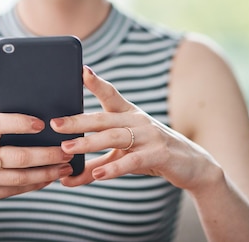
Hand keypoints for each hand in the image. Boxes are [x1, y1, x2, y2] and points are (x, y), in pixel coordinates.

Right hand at [0, 113, 73, 212]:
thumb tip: (33, 127)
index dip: (19, 122)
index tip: (40, 122)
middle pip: (17, 157)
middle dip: (47, 154)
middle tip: (67, 149)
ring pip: (20, 178)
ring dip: (46, 173)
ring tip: (64, 166)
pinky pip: (13, 190)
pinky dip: (33, 185)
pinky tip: (47, 179)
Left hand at [51, 66, 217, 190]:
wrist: (193, 167)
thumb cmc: (151, 155)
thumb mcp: (122, 157)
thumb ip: (94, 166)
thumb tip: (64, 178)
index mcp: (127, 114)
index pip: (110, 94)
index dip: (95, 82)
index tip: (80, 70)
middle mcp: (137, 120)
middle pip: (103, 118)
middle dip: (77, 120)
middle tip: (55, 123)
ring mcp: (149, 135)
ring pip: (114, 137)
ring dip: (89, 143)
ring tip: (67, 149)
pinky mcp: (159, 154)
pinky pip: (133, 160)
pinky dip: (114, 168)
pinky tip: (98, 175)